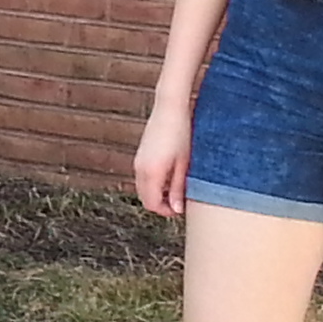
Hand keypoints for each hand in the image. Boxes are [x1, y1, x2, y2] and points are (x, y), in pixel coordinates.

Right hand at [133, 98, 192, 218]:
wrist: (170, 109)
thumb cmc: (181, 134)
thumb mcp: (184, 164)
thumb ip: (179, 188)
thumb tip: (177, 209)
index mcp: (152, 173)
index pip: (152, 204)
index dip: (165, 211)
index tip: (180, 210)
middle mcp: (140, 169)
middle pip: (145, 198)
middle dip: (160, 205)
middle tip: (178, 203)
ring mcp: (138, 162)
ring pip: (143, 189)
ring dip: (156, 194)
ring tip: (175, 189)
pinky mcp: (140, 156)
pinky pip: (142, 177)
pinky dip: (152, 184)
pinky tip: (169, 176)